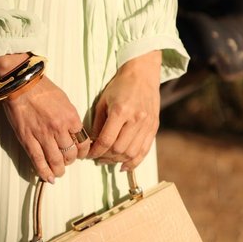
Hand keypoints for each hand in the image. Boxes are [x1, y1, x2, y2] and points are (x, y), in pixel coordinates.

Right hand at [2, 75, 90, 182]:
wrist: (22, 84)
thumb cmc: (42, 89)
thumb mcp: (65, 101)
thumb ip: (70, 117)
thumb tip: (74, 132)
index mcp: (71, 117)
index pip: (83, 142)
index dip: (83, 152)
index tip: (80, 154)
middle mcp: (59, 128)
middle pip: (70, 153)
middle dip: (70, 161)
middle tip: (67, 162)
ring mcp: (43, 135)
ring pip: (56, 161)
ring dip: (59, 170)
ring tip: (59, 172)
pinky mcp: (28, 140)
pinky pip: (38, 161)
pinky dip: (44, 172)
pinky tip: (48, 178)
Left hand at [87, 51, 161, 170]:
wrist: (142, 75)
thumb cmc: (120, 86)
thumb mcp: (103, 101)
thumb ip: (98, 123)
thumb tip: (93, 143)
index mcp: (120, 111)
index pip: (106, 140)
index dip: (96, 151)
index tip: (89, 155)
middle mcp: (136, 119)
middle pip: (119, 149)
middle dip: (105, 157)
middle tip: (97, 158)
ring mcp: (147, 124)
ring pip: (132, 153)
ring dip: (118, 161)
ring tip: (108, 160)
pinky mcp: (154, 127)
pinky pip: (144, 150)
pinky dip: (134, 162)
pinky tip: (124, 166)